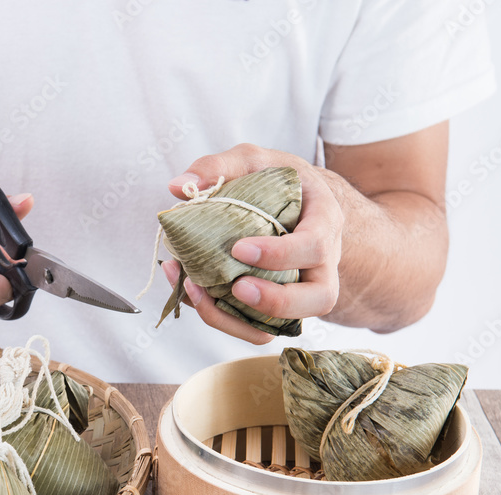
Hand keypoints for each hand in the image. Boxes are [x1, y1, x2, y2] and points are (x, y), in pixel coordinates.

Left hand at [161, 144, 343, 343]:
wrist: (296, 203)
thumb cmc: (277, 182)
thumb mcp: (253, 160)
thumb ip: (217, 166)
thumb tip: (177, 186)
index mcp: (323, 222)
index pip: (315, 246)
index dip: (280, 254)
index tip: (239, 249)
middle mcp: (321, 264)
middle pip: (318, 299)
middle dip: (276, 301)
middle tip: (237, 288)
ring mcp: (302, 290)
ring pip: (287, 324)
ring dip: (240, 321)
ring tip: (201, 295)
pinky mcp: (277, 307)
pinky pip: (257, 327)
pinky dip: (222, 318)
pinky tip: (190, 291)